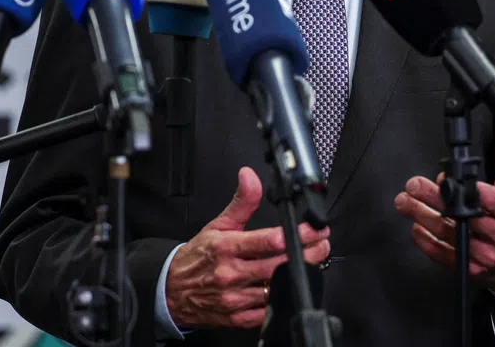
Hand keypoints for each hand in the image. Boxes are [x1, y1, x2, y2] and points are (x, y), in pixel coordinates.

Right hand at [166, 166, 330, 329]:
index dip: (298, 234)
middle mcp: (231, 273)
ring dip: (300, 275)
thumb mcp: (218, 224)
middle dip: (309, 254)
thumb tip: (249, 176)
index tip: (315, 229)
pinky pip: (268, 311)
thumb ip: (241, 202)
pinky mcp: (238, 318)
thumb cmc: (198, 256)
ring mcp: (235, 298)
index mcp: (227, 247)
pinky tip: (292, 285)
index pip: (269, 241)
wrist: (172, 290)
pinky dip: (283, 298)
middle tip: (323, 243)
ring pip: (277, 289)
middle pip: (279, 265)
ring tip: (314, 261)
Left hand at [395, 137, 494, 294]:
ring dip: (424, 217)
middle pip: (468, 217)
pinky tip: (415, 226)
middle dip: (438, 200)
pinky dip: (426, 241)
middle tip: (415, 185)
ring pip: (451, 235)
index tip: (453, 180)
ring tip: (405, 202)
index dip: (477, 192)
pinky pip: (444, 255)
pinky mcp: (469, 269)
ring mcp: (485, 256)